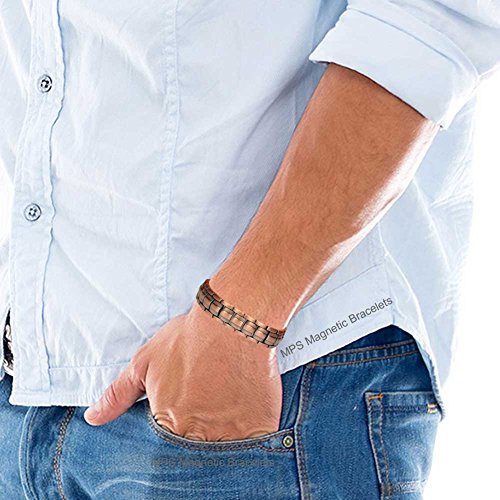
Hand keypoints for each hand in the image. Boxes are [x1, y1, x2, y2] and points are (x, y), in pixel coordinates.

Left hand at [83, 302, 282, 440]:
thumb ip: (118, 395)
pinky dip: (251, 437)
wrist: (233, 321)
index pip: (165, 449)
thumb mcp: (145, 362)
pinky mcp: (260, 428)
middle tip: (207, 406)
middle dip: (198, 435)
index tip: (184, 414)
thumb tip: (93, 418)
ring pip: (225, 452)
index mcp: (168, 425)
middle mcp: (198, 437)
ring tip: (226, 406)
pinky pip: (255, 446)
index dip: (175, 429)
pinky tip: (246, 410)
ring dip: (223, 436)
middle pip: (196, 452)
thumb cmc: (189, 339)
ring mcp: (231, 436)